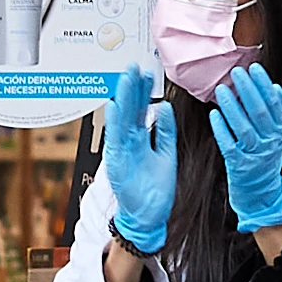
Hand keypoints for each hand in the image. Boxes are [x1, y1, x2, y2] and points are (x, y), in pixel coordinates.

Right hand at [101, 68, 176, 254]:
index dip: (144, 91)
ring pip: (123, 119)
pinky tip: (116, 105)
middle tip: (134, 66)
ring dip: (124, 98)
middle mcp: (129, 142)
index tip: (148, 73)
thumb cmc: (155, 187)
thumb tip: (164, 106)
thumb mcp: (166, 152)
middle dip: (132, 87)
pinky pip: (116, 138)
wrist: (149, 215)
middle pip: (130, 109)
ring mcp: (122, 151)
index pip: (141, 109)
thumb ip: (164, 130)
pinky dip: (115, 121)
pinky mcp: (117, 162)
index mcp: (141, 139)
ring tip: (126, 78)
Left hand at [210, 67, 281, 232]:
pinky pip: (229, 144)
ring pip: (244, 127)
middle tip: (237, 73)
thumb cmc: (264, 161)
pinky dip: (221, 128)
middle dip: (248, 90)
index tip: (255, 69)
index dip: (264, 85)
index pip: (275, 104)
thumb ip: (276, 114)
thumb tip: (273, 87)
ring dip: (233, 107)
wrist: (261, 193)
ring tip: (222, 90)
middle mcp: (270, 142)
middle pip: (260, 112)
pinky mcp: (239, 165)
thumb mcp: (276, 136)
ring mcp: (255, 154)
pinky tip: (214, 115)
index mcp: (280, 132)